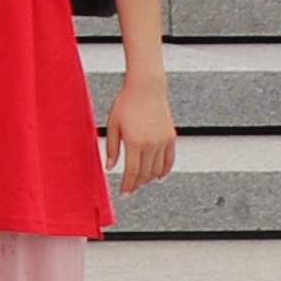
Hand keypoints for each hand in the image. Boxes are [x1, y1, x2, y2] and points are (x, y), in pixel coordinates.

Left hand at [107, 73, 177, 199]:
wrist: (146, 88)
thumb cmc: (126, 102)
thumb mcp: (113, 125)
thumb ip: (112, 148)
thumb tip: (110, 167)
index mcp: (135, 142)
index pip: (132, 172)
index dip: (128, 185)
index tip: (123, 193)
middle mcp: (151, 144)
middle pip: (145, 174)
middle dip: (137, 184)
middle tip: (130, 189)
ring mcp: (163, 141)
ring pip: (158, 170)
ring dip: (149, 179)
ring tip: (141, 182)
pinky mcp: (171, 137)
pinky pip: (169, 160)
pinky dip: (164, 170)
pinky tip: (158, 176)